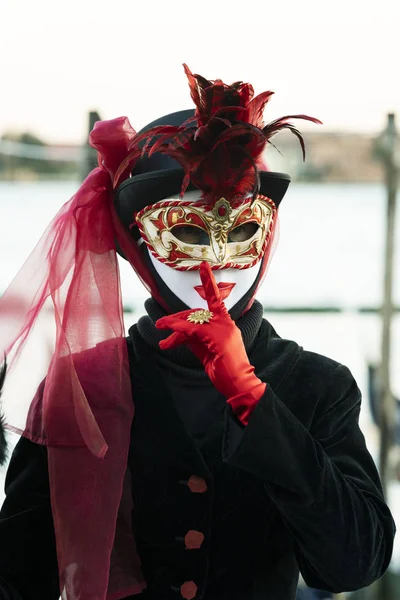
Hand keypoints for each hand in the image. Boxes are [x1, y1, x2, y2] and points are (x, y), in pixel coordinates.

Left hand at [156, 262, 265, 422]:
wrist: (238, 384)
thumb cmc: (223, 369)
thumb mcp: (205, 349)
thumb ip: (194, 337)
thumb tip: (177, 332)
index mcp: (225, 323)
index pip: (215, 299)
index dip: (208, 282)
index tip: (203, 265)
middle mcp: (226, 323)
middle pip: (196, 312)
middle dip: (177, 317)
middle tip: (160, 324)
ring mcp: (224, 329)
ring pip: (193, 320)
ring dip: (173, 323)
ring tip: (159, 327)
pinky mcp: (218, 338)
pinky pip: (193, 330)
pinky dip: (179, 330)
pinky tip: (168, 334)